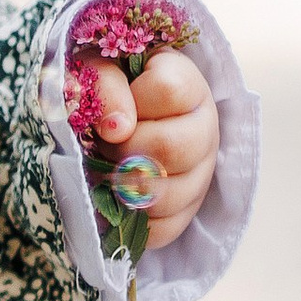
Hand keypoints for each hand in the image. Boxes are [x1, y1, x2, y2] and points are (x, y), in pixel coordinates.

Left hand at [85, 51, 217, 251]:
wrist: (109, 121)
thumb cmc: (103, 89)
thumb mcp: (96, 70)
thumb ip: (104, 84)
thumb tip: (117, 128)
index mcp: (187, 84)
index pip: (169, 90)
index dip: (132, 100)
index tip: (112, 105)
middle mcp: (204, 128)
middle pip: (174, 147)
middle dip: (124, 149)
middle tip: (103, 144)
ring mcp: (201, 172)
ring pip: (170, 193)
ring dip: (124, 187)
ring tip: (106, 169)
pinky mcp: (187, 210)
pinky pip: (164, 229)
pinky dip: (130, 220)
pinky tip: (114, 200)